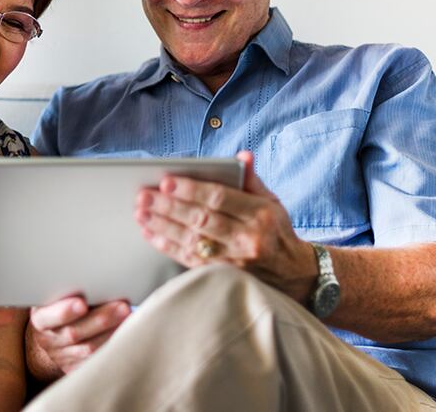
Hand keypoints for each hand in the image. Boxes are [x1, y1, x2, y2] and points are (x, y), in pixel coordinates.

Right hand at [27, 296, 130, 378]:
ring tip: (129, 318)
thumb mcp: (58, 296)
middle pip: (74, 333)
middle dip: (101, 319)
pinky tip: (126, 335)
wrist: (54, 334)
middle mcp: (49, 340)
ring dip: (111, 333)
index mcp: (41, 319)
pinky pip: (95, 361)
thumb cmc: (61, 305)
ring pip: (87, 349)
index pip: (48, 317)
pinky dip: (112, 347)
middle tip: (123, 306)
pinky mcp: (76, 368)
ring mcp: (62, 357)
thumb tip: (98, 278)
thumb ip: (72, 290)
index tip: (81, 303)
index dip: (64, 311)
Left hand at [134, 151, 316, 300]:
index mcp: (260, 214)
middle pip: (201, 220)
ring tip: (141, 213)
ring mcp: (235, 262)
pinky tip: (151, 234)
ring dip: (163, 226)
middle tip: (144, 196)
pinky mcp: (223, 277)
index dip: (191, 190)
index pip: (220, 199)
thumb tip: (241, 156)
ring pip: (192, 241)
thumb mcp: (272, 202)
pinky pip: (190, 260)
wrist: (294, 275)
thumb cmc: (277, 231)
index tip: (166, 182)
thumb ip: (252, 180)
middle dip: (169, 207)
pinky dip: (168, 246)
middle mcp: (247, 238)